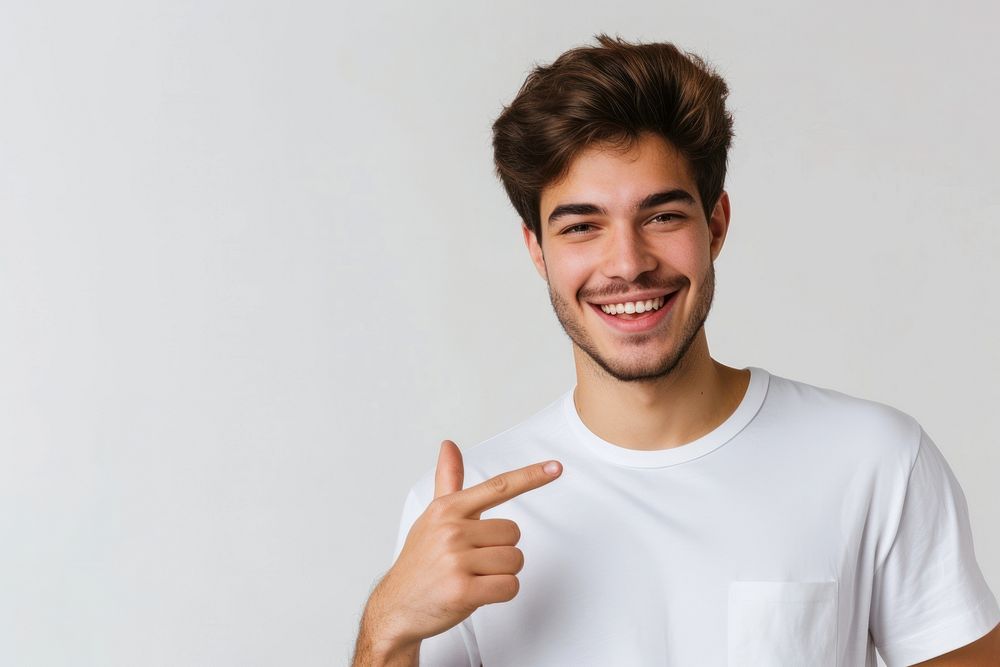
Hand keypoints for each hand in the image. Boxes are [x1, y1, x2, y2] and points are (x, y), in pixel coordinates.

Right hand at [366, 439, 562, 651]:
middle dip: (501, 550)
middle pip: (514, 533)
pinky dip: (501, 593)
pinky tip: (477, 593)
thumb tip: (449, 446)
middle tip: (474, 562)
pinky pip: (509, 587)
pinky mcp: (462, 591)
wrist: (397, 606)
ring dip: (501, 574)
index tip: (555, 467)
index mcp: (448, 509)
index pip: (498, 487)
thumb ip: (448, 481)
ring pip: (514, 561)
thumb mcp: (433, 516)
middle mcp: (452, 530)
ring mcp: (456, 561)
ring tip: (473, 577)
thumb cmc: (421, 561)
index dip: (530, 476)